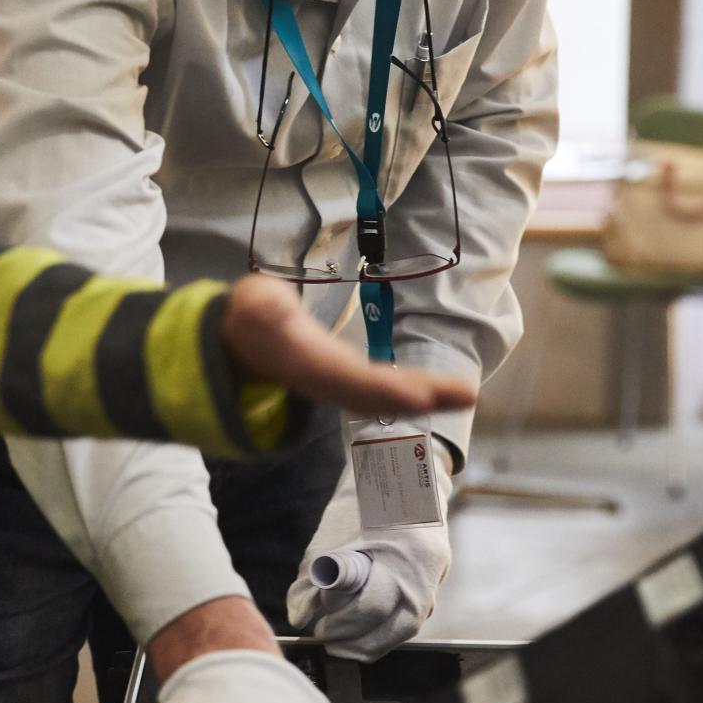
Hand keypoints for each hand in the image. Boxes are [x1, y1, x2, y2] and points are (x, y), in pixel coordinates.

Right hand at [223, 275, 475, 416]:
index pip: (349, 379)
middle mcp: (326, 383)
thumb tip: (272, 309)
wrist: (236, 346)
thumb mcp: (248, 306)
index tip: (421, 394)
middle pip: (377, 395)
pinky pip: (385, 390)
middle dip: (420, 396)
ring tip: (466, 394)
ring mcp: (338, 386)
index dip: (384, 388)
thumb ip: (259, 310)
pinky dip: (416, 391)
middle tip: (465, 395)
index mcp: (305, 364)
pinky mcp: (348, 380)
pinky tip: (445, 391)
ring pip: (385, 396)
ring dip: (426, 396)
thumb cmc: (246, 317)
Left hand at [286, 439, 454, 661]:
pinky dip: (384, 628)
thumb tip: (300, 618)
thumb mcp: (329, 537)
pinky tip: (361, 630)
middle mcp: (426, 573)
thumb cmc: (360, 504)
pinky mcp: (435, 581)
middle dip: (355, 639)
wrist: (400, 470)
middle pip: (392, 629)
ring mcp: (435, 578)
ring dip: (371, 640)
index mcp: (401, 557)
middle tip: (327, 636)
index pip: (370, 609)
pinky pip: (410, 617)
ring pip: (404, 630)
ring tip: (341, 640)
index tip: (320, 627)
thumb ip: (311, 579)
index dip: (340, 624)